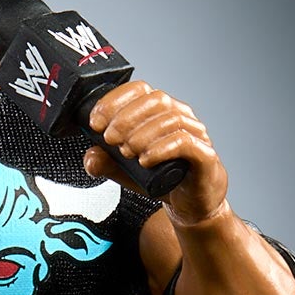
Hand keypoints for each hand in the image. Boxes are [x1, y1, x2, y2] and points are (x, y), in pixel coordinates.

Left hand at [84, 81, 229, 225]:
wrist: (189, 204)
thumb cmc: (162, 179)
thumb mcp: (125, 170)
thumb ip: (106, 162)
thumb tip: (90, 157)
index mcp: (160, 111)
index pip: (138, 90)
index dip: (114, 101)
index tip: (96, 122)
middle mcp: (180, 116)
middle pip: (156, 99)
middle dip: (126, 118)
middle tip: (110, 140)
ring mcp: (195, 133)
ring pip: (171, 119)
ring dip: (142, 134)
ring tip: (127, 152)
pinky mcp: (204, 154)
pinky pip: (185, 142)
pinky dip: (161, 149)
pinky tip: (146, 160)